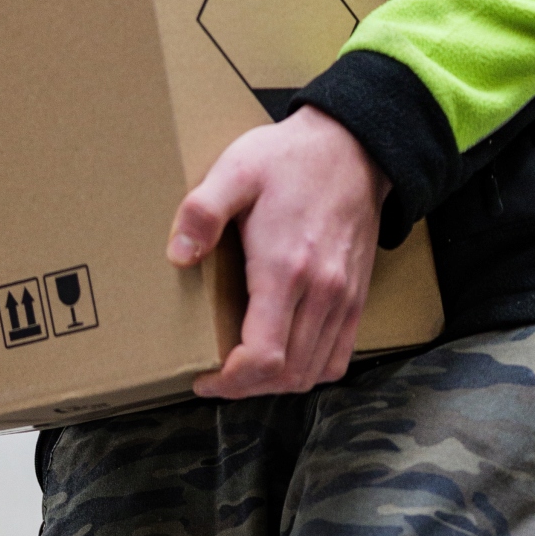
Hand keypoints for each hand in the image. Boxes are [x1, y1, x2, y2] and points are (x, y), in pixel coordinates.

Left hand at [168, 107, 388, 399]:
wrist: (355, 147)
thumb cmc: (291, 158)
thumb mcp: (237, 169)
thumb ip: (203, 211)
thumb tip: (178, 255)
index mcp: (285, 270)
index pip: (264, 357)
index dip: (231, 382)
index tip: (205, 379)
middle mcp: (320, 294)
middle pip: (286, 376)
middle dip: (247, 388)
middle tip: (218, 378)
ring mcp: (343, 301)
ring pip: (311, 374)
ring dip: (276, 384)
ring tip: (246, 372)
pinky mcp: (356, 300)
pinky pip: (337, 359)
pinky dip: (310, 372)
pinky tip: (286, 360)